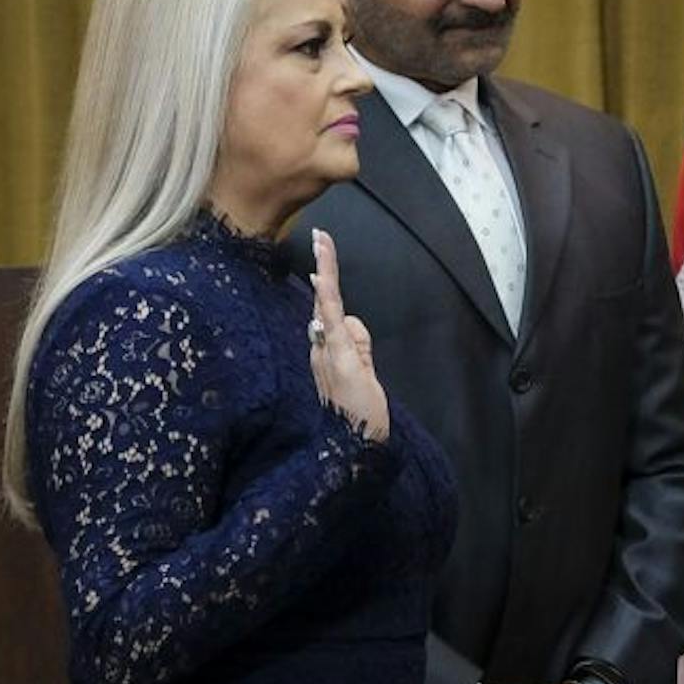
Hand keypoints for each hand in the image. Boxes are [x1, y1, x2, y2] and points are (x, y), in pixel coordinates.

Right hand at [307, 228, 388, 440]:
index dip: (322, 284)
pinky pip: (330, 320)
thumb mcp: (364, 376)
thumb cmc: (359, 417)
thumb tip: (351, 321)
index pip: (323, 314)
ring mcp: (327, 352)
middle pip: (324, 304)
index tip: (320, 254)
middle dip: (324, 268)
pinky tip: (321, 273)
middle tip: (323, 234)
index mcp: (326, 355)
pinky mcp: (338, 356)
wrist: (352, 449)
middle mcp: (320, 350)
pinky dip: (326, 295)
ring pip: (329, 308)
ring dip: (334, 289)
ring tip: (346, 317)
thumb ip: (360, 348)